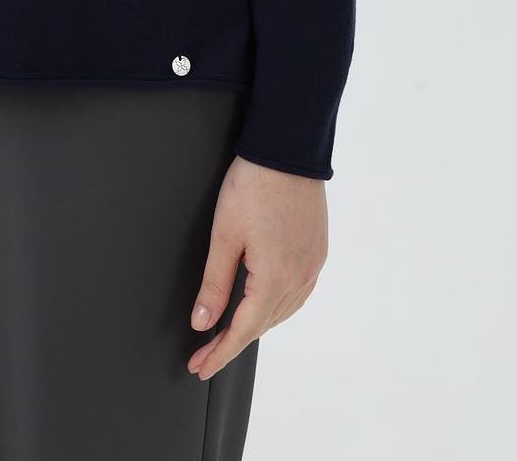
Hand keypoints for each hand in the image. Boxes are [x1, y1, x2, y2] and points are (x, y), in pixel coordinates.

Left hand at [187, 155, 328, 378]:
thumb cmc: (254, 184)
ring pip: (281, 312)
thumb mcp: (224, 234)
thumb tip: (202, 322)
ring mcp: (312, 266)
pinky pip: (296, 294)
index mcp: (274, 278)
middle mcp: (299, 278)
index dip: (219, 353)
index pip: (243, 331)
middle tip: (204, 355)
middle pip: (262, 325)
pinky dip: (275, 307)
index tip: (199, 368)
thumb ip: (214, 283)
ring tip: (228, 335)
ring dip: (254, 326)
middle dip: (231, 343)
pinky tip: (262, 306)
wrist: (288, 149)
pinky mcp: (317, 253)